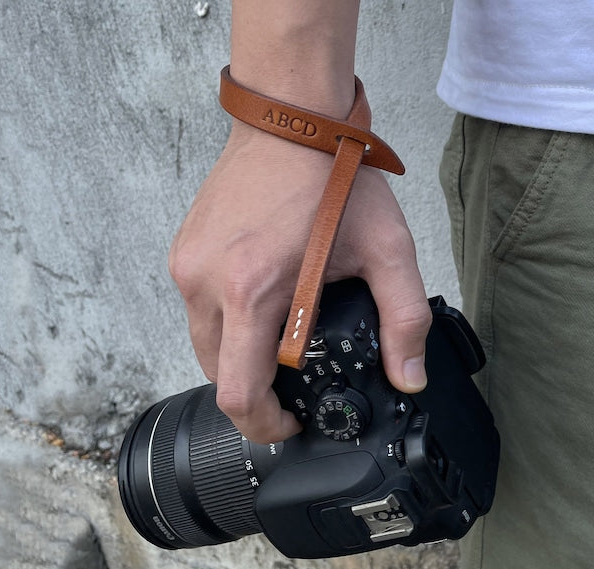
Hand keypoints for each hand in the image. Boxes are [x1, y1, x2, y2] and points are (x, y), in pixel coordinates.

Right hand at [169, 122, 431, 442]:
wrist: (290, 118)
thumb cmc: (333, 176)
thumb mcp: (386, 249)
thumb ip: (404, 320)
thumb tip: (409, 377)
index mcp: (253, 289)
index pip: (238, 393)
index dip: (265, 424)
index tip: (291, 421)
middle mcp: (207, 282)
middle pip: (217, 376)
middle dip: (255, 393)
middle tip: (294, 384)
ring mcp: (188, 266)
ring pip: (204, 346)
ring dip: (240, 358)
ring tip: (282, 337)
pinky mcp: (184, 252)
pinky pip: (197, 311)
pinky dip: (228, 324)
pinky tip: (263, 302)